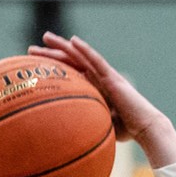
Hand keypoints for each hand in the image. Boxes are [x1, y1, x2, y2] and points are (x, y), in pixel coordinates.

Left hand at [29, 32, 175, 167]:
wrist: (144, 127)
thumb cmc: (125, 130)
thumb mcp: (98, 125)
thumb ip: (84, 124)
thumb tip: (65, 138)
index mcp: (93, 88)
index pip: (68, 74)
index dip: (51, 69)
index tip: (33, 66)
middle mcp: (97, 78)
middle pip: (70, 62)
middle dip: (50, 54)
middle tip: (31, 49)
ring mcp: (105, 75)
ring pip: (80, 56)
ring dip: (63, 46)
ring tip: (45, 37)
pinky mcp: (112, 77)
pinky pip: (96, 60)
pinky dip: (85, 50)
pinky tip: (73, 41)